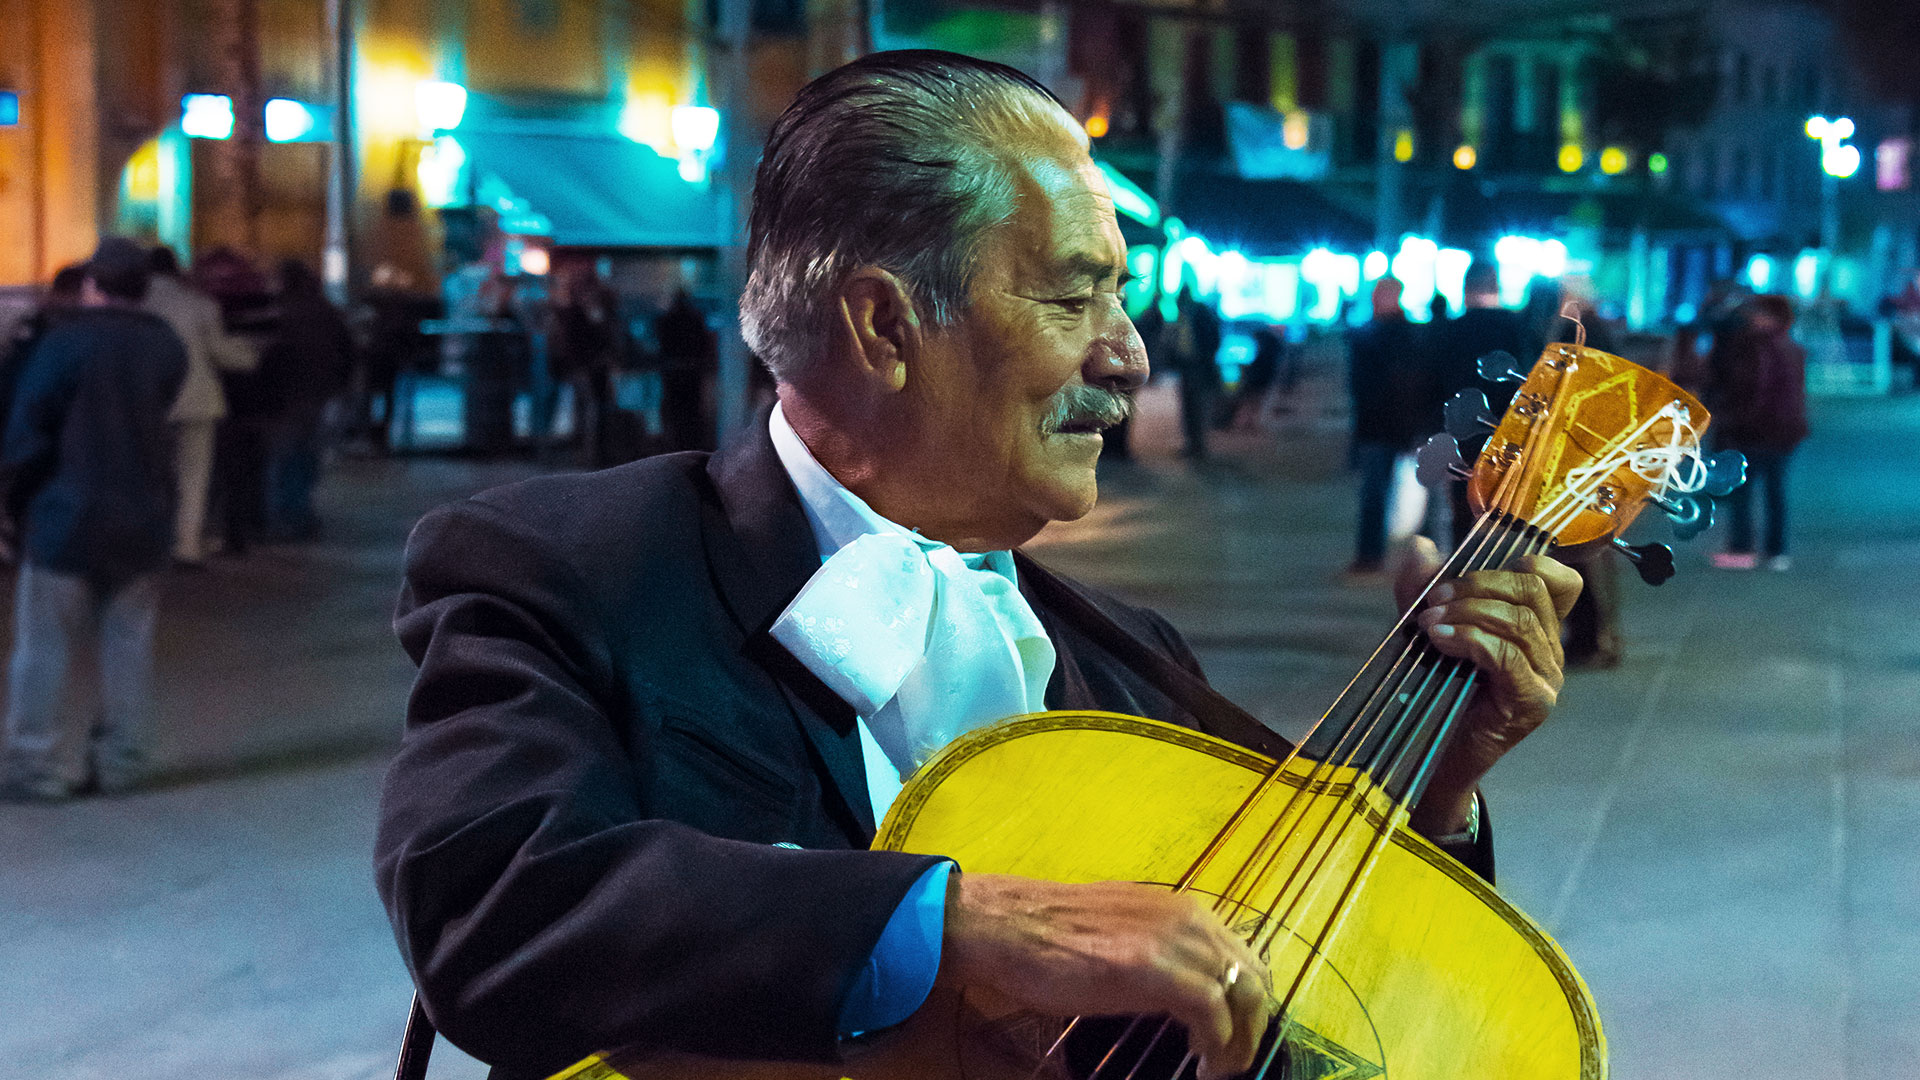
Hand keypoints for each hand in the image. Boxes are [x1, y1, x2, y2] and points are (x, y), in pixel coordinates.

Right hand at [941, 873, 1272, 1079]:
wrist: (1010, 927)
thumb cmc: (1053, 935)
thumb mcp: (1123, 932)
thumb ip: (1160, 947)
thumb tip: (1180, 985)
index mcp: (1182, 909)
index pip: (1243, 956)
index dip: (1249, 1001)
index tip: (1237, 1033)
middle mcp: (1189, 918)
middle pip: (1253, 976)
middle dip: (1254, 1024)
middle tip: (1236, 1058)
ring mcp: (1173, 941)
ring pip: (1243, 994)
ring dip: (1241, 1039)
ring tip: (1222, 1067)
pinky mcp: (1154, 969)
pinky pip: (1213, 1012)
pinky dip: (1218, 1043)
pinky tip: (1202, 1062)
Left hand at [1393, 537, 1582, 834]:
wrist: (1435, 750)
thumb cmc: (1436, 687)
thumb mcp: (1428, 626)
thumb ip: (1424, 587)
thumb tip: (1419, 545)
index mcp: (1537, 627)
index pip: (1561, 581)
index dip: (1526, 563)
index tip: (1472, 570)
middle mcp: (1551, 650)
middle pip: (1533, 591)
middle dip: (1479, 584)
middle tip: (1434, 598)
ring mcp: (1547, 677)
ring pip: (1519, 621)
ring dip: (1467, 612)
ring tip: (1428, 621)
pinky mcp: (1532, 701)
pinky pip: (1508, 656)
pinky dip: (1469, 639)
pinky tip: (1439, 639)